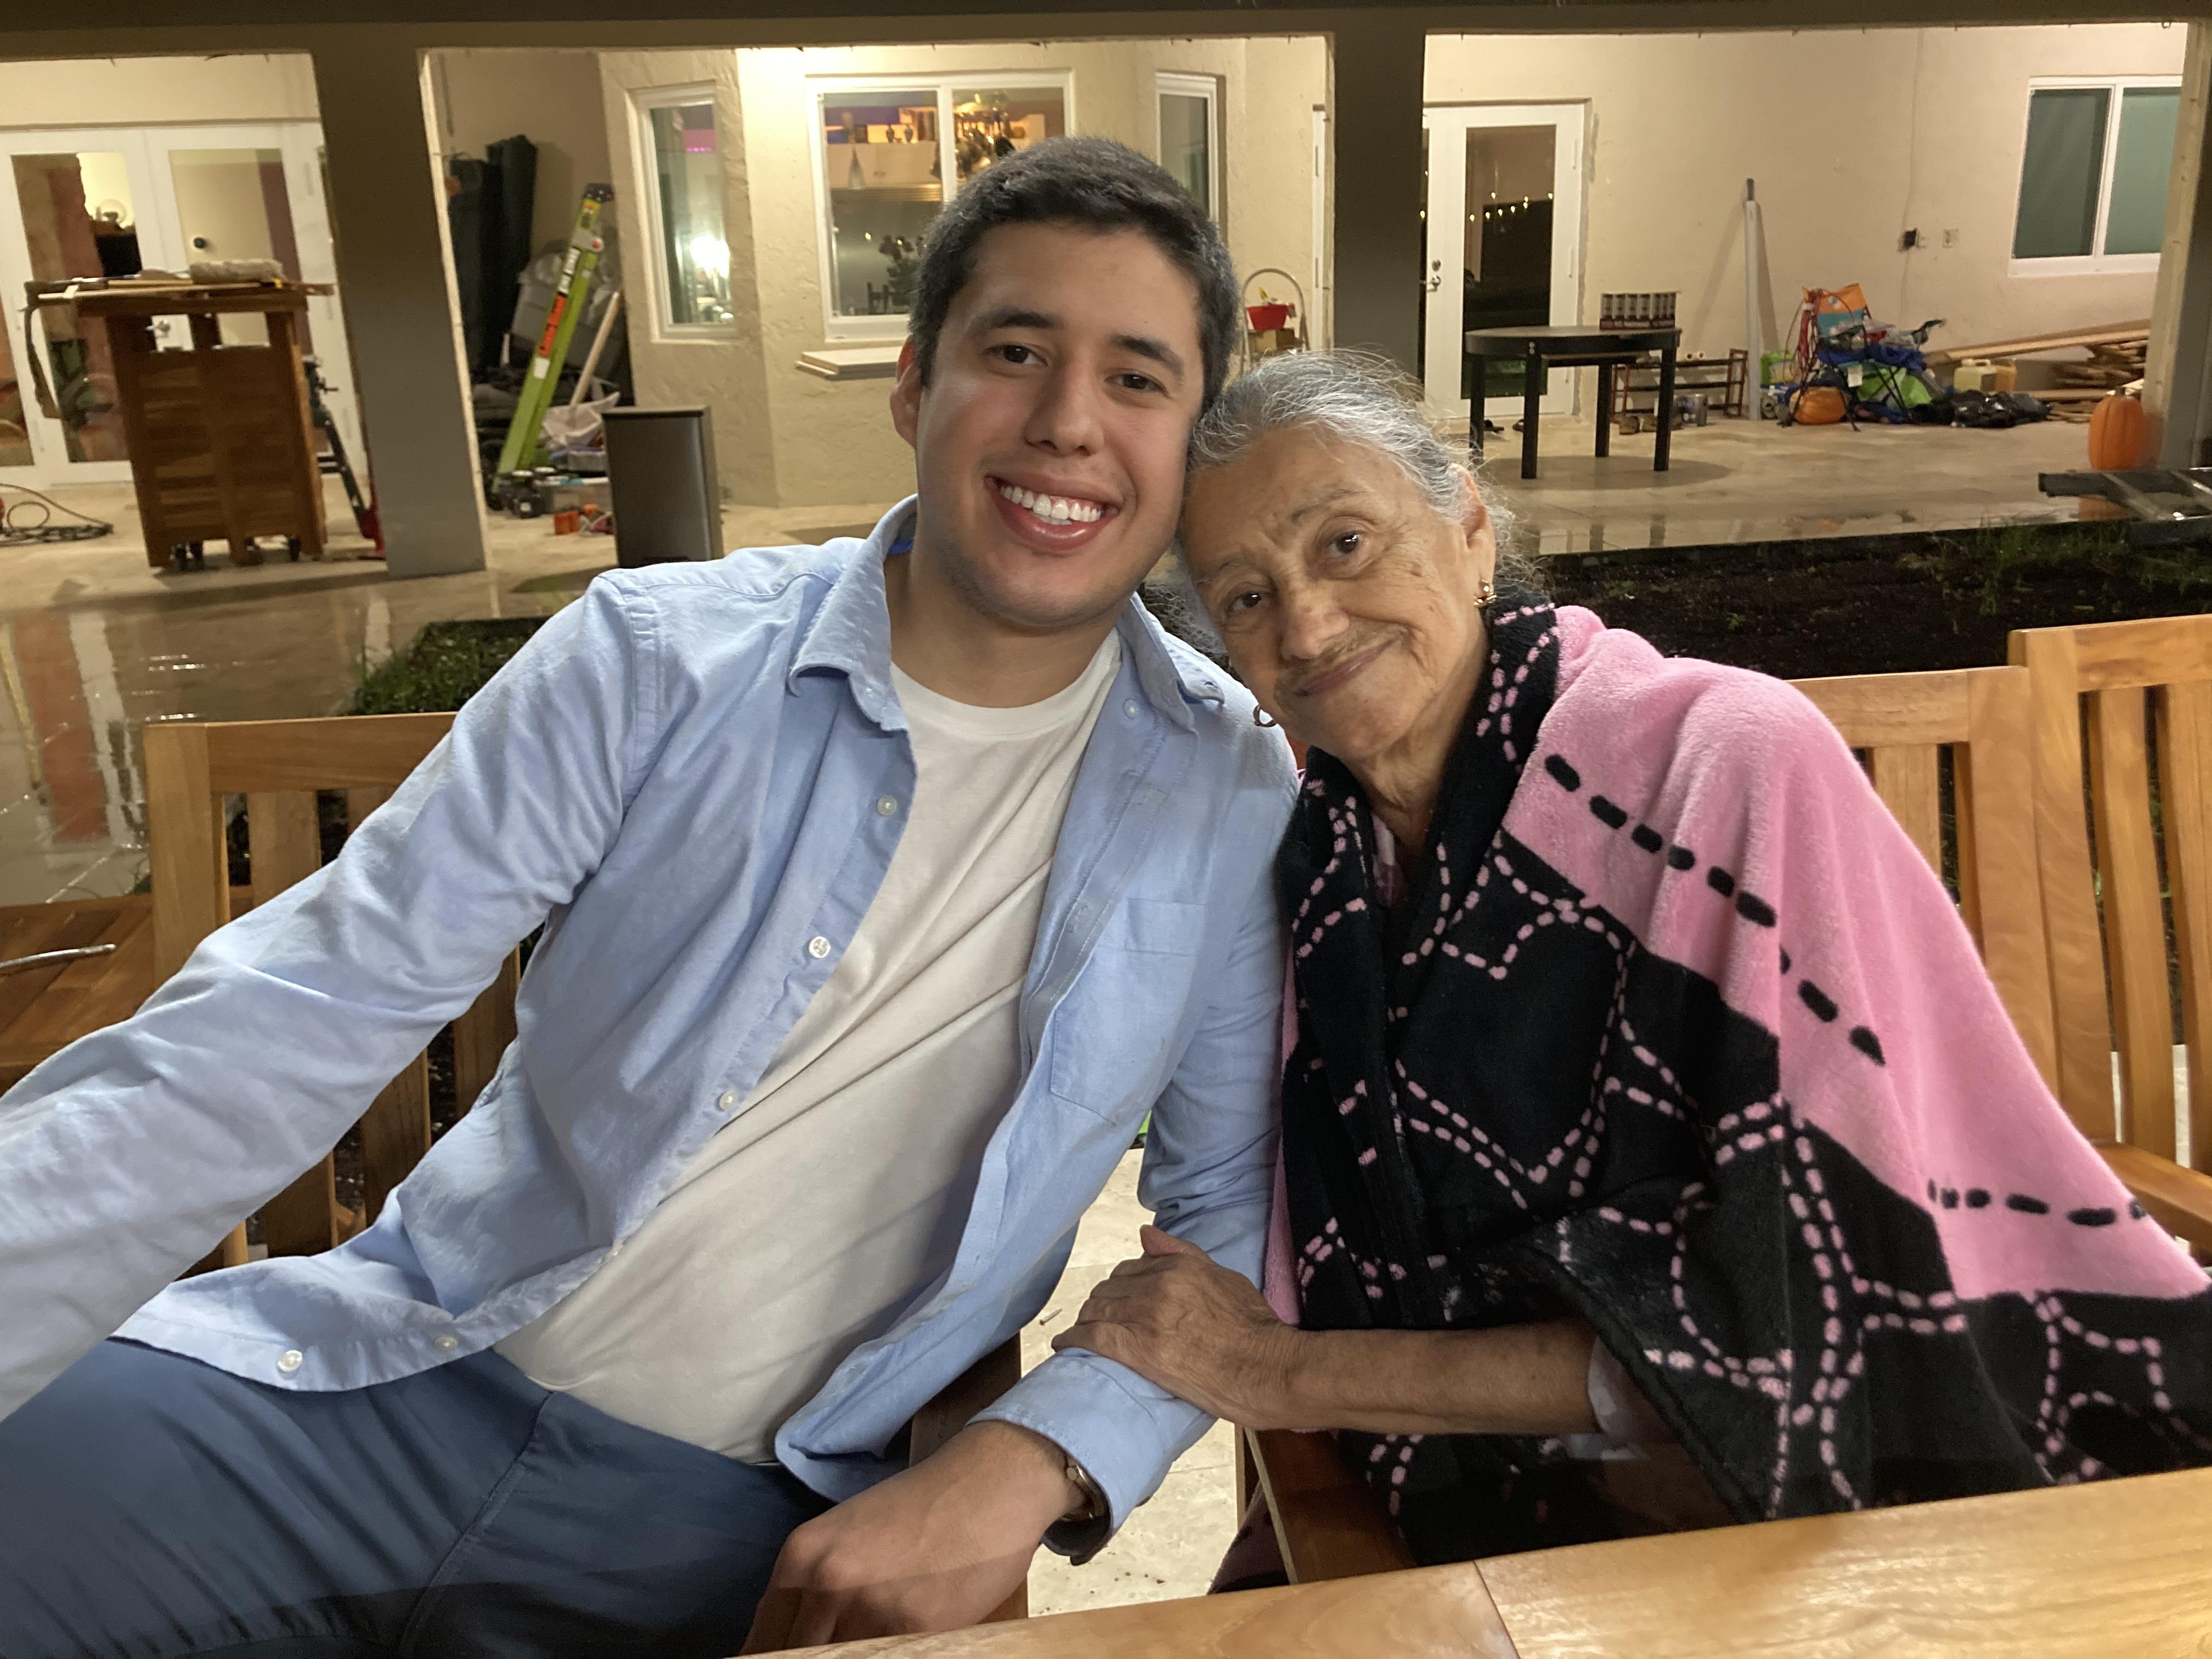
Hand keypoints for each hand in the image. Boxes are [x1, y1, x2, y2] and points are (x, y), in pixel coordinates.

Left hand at [740, 1420, 1075, 1651]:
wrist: (988, 1481)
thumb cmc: (922, 1508)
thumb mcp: (847, 1536)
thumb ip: (812, 1588)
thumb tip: (788, 1642)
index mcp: (801, 1557)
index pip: (761, 1642)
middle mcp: (825, 1581)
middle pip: (795, 1657)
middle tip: (844, 1649)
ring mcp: (867, 1606)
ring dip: (853, 1655)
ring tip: (873, 1644)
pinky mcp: (913, 1627)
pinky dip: (892, 1656)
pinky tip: (905, 1645)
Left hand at [1052, 1224, 1303, 1426]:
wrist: (1265, 1368)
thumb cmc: (1254, 1327)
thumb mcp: (1224, 1277)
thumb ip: (1182, 1253)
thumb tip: (1145, 1233)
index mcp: (1178, 1266)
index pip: (1131, 1268)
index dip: (1120, 1285)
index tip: (1116, 1299)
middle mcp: (1157, 1285)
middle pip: (1109, 1288)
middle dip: (1099, 1302)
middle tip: (1097, 1318)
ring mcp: (1146, 1317)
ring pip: (1098, 1309)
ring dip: (1086, 1319)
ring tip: (1082, 1332)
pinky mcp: (1139, 1350)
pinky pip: (1093, 1337)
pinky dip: (1074, 1339)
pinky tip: (1064, 1345)